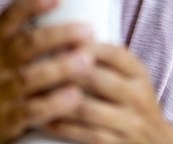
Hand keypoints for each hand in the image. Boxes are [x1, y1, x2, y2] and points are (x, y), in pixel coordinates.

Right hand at [0, 0, 95, 143]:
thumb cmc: (5, 79)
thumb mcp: (5, 54)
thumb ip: (30, 34)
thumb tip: (76, 2)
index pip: (7, 18)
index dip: (30, 5)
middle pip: (26, 46)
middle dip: (58, 35)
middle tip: (88, 30)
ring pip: (29, 78)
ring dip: (60, 68)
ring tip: (87, 60)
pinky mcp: (6, 121)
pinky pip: (31, 112)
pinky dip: (54, 104)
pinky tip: (74, 96)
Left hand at [42, 44, 172, 143]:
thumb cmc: (134, 108)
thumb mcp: (131, 81)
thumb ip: (108, 64)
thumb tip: (68, 39)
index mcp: (139, 74)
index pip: (113, 53)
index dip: (85, 46)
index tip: (59, 41)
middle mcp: (137, 96)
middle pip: (94, 78)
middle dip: (62, 72)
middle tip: (34, 67)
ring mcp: (130, 122)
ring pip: (84, 108)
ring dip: (54, 101)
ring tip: (33, 94)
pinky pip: (84, 134)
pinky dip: (61, 126)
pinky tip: (44, 120)